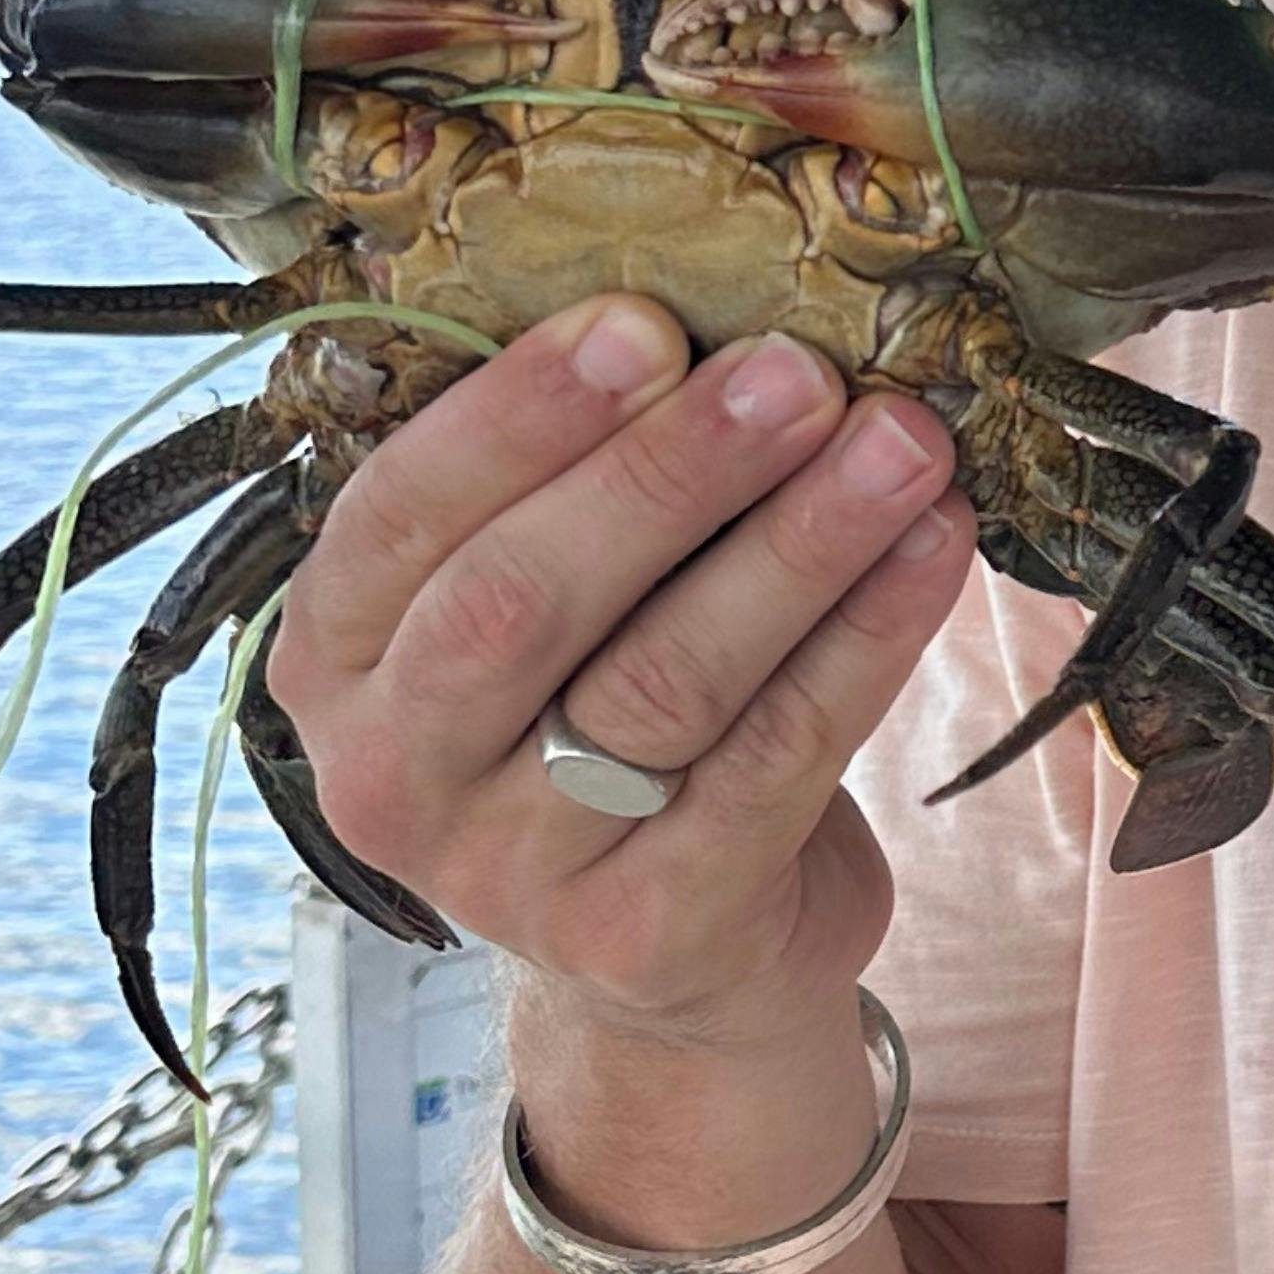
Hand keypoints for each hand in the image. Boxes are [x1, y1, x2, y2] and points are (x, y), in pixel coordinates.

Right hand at [272, 294, 974, 1060]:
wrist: (676, 953)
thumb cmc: (607, 719)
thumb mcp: (550, 607)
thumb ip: (577, 485)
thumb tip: (718, 320)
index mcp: (339, 658)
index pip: (401, 515)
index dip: (522, 415)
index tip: (647, 321)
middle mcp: (396, 772)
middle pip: (523, 601)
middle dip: (670, 471)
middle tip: (798, 373)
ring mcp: (513, 870)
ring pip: (663, 682)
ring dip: (799, 545)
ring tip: (902, 445)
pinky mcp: (649, 934)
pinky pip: (773, 761)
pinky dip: (865, 641)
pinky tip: (934, 549)